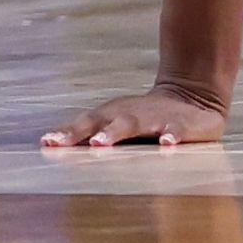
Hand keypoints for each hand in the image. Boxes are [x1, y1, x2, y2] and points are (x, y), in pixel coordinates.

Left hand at [41, 80, 227, 147]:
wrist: (194, 94)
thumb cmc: (144, 118)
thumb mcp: (118, 123)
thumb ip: (90, 136)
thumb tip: (51, 148)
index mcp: (112, 117)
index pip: (85, 124)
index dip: (67, 133)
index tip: (48, 143)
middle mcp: (130, 115)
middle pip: (105, 122)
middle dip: (86, 132)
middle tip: (67, 145)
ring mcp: (156, 119)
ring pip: (134, 123)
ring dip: (116, 131)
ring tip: (101, 143)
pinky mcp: (183, 124)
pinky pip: (177, 130)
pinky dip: (172, 135)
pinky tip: (167, 144)